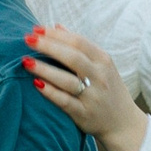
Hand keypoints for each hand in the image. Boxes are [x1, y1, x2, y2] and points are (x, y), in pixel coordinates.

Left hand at [25, 23, 147, 150]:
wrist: (124, 123)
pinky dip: (50, 92)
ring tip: (26, 61)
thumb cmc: (107, 89)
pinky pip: (65, 101)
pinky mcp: (84, 114)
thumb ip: (80, 46)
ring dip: (45, 69)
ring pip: (67, 80)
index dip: (56, 35)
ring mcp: (93, 96)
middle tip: (27, 40)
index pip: (78, 42)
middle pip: (72, 57)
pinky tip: (36, 84)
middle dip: (48, 46)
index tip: (36, 29)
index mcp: (104, 61)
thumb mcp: (101, 65)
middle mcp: (100, 77)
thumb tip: (56, 26)